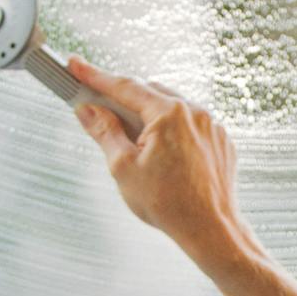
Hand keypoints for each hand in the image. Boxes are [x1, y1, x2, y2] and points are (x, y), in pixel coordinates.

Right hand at [69, 56, 243, 264]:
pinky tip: (163, 153)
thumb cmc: (168, 204)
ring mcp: (212, 125)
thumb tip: (87, 110)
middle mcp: (195, 112)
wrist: (211, 229)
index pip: (125, 87)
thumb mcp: (123, 167)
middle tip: (99, 107)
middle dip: (123, 99)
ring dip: (149, 115)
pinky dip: (172, 129)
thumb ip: (104, 132)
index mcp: (169, 113)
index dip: (95, 76)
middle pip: (149, 93)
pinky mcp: (221, 141)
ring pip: (172, 107)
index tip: (76, 66)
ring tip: (135, 142)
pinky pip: (191, 124)